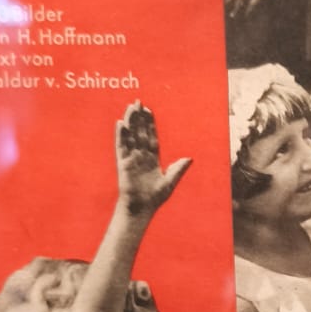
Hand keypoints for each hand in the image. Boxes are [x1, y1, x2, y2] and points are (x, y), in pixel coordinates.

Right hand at [116, 103, 190, 217]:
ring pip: (130, 135)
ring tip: (130, 107)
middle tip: (138, 102)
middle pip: (139, 132)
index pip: (150, 136)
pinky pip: (121, 146)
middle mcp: (141, 155)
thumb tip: (189, 158)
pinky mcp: (123, 163)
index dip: (149, 124)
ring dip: (130, 121)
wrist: (142, 208)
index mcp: (152, 158)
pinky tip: (121, 123)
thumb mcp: (170, 181)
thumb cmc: (155, 198)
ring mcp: (131, 158)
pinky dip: (121, 135)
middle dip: (139, 118)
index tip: (148, 111)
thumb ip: (178, 169)